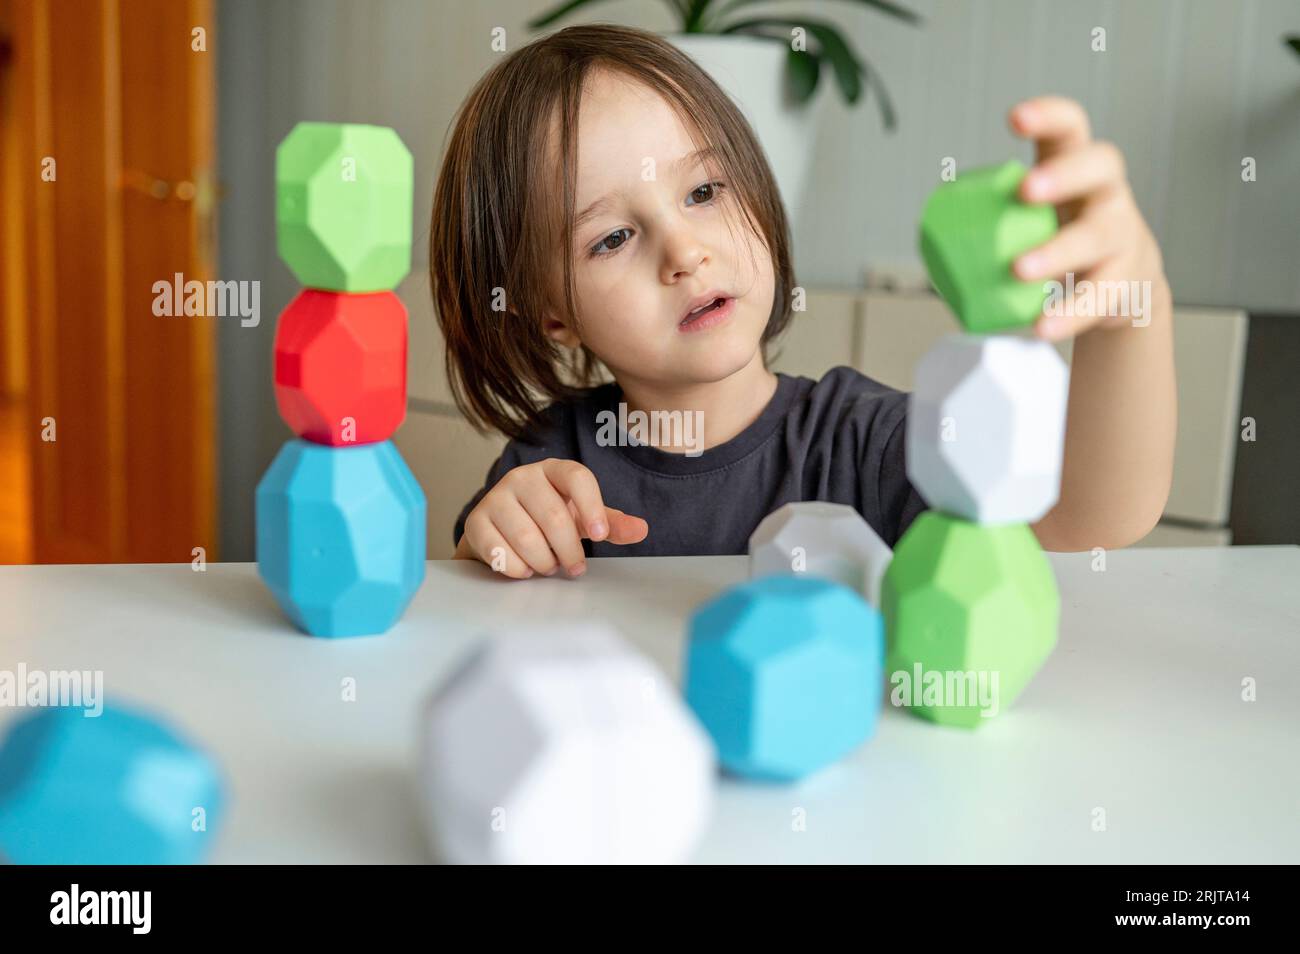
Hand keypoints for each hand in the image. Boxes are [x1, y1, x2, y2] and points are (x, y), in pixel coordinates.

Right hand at [455, 458, 648, 577]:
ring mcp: (495, 497)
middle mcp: (522, 477)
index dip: (592, 507)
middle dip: (569, 551)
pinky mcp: (475, 521)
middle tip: (574, 567)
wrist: (501, 527)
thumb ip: (610, 523)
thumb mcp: (582, 518)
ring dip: (544, 561)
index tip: (600, 536)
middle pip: (554, 516)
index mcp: (553, 470)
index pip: (577, 477)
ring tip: (548, 564)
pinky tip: (525, 567)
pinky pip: (501, 553)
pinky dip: (519, 569)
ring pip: (527, 538)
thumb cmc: (547, 518)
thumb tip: (641, 529)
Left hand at [1008, 96, 1170, 340]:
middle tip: (1026, 191)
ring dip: (1056, 251)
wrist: (1122, 283)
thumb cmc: (1063, 239)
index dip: (1047, 116)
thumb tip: (931, 243)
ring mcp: (1121, 233)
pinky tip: (1042, 325)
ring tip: (1020, 269)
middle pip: (1100, 166)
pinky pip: (1100, 296)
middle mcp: (1106, 192)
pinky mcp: (1126, 279)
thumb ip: (996, 219)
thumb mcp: (1034, 218)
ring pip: (1097, 235)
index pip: (1069, 128)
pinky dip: (1069, 312)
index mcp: (1077, 167)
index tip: (1015, 118)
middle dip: (1064, 174)